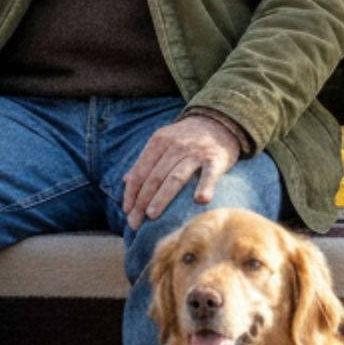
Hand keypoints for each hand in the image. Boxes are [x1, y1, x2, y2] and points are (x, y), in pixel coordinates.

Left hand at [120, 114, 239, 228]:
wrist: (218, 121)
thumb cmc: (186, 138)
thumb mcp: (163, 142)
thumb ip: (146, 160)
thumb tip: (125, 181)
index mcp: (158, 141)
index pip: (140, 171)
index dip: (131, 192)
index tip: (127, 210)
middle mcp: (175, 146)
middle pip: (154, 177)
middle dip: (142, 201)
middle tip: (135, 222)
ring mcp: (196, 152)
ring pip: (175, 178)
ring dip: (162, 197)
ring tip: (152, 215)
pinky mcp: (215, 159)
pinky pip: (209, 174)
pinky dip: (205, 186)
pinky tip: (200, 200)